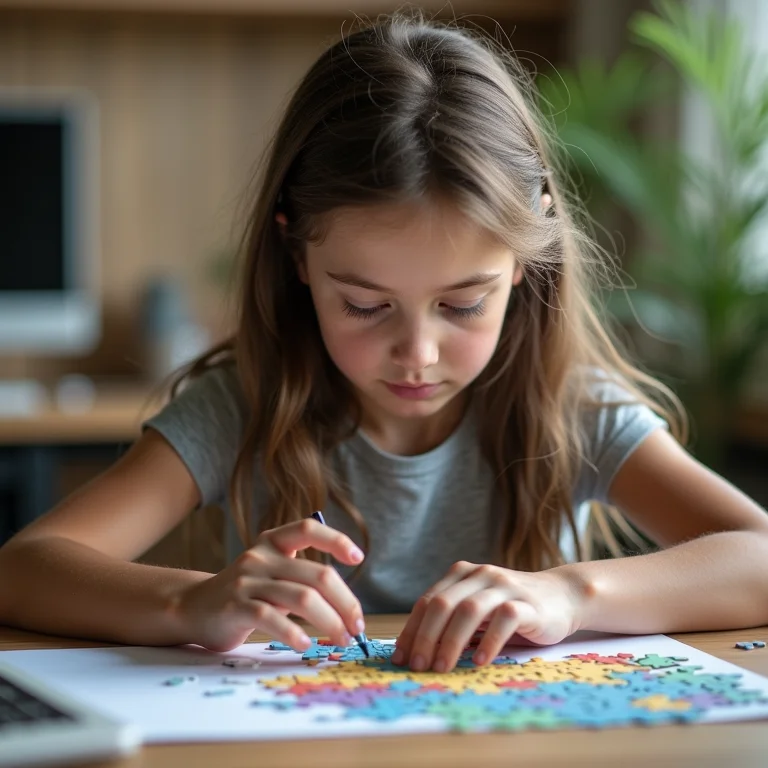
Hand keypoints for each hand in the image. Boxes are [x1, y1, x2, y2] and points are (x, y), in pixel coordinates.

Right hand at [173, 519, 364, 651]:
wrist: (194, 608)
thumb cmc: (245, 595)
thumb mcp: (273, 575)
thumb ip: (302, 579)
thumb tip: (348, 607)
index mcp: (273, 542)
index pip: (308, 529)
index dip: (336, 540)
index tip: (358, 558)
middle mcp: (261, 556)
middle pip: (317, 575)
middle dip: (345, 603)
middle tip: (357, 626)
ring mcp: (248, 581)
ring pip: (302, 598)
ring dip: (329, 622)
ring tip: (341, 639)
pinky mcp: (236, 606)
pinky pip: (272, 617)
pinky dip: (294, 633)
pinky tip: (306, 645)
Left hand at [392, 561, 584, 672]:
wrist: (563, 596)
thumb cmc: (513, 608)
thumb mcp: (479, 609)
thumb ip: (453, 620)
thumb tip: (417, 652)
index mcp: (461, 574)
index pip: (427, 601)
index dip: (411, 630)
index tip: (400, 658)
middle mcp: (479, 575)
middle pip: (443, 604)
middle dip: (425, 637)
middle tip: (417, 666)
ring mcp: (503, 586)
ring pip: (469, 609)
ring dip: (451, 641)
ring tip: (442, 667)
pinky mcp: (527, 603)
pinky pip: (504, 619)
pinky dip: (488, 641)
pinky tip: (479, 661)